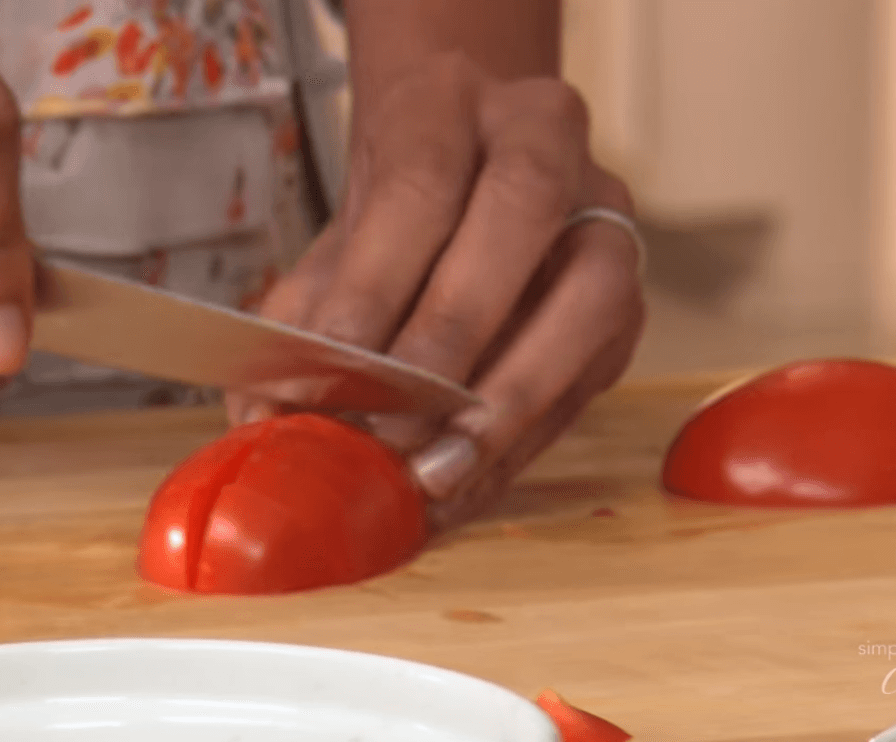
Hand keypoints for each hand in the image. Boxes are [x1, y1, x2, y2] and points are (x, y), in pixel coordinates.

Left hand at [229, 53, 645, 528]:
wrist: (467, 174)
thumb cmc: (396, 217)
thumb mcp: (336, 242)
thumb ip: (303, 318)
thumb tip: (268, 419)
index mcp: (453, 102)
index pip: (420, 183)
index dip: (376, 285)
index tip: (333, 373)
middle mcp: (546, 137)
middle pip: (522, 213)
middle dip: (453, 335)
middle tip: (393, 428)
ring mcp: (604, 214)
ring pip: (592, 300)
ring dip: (514, 398)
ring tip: (440, 473)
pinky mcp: (626, 300)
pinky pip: (590, 374)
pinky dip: (524, 440)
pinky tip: (466, 485)